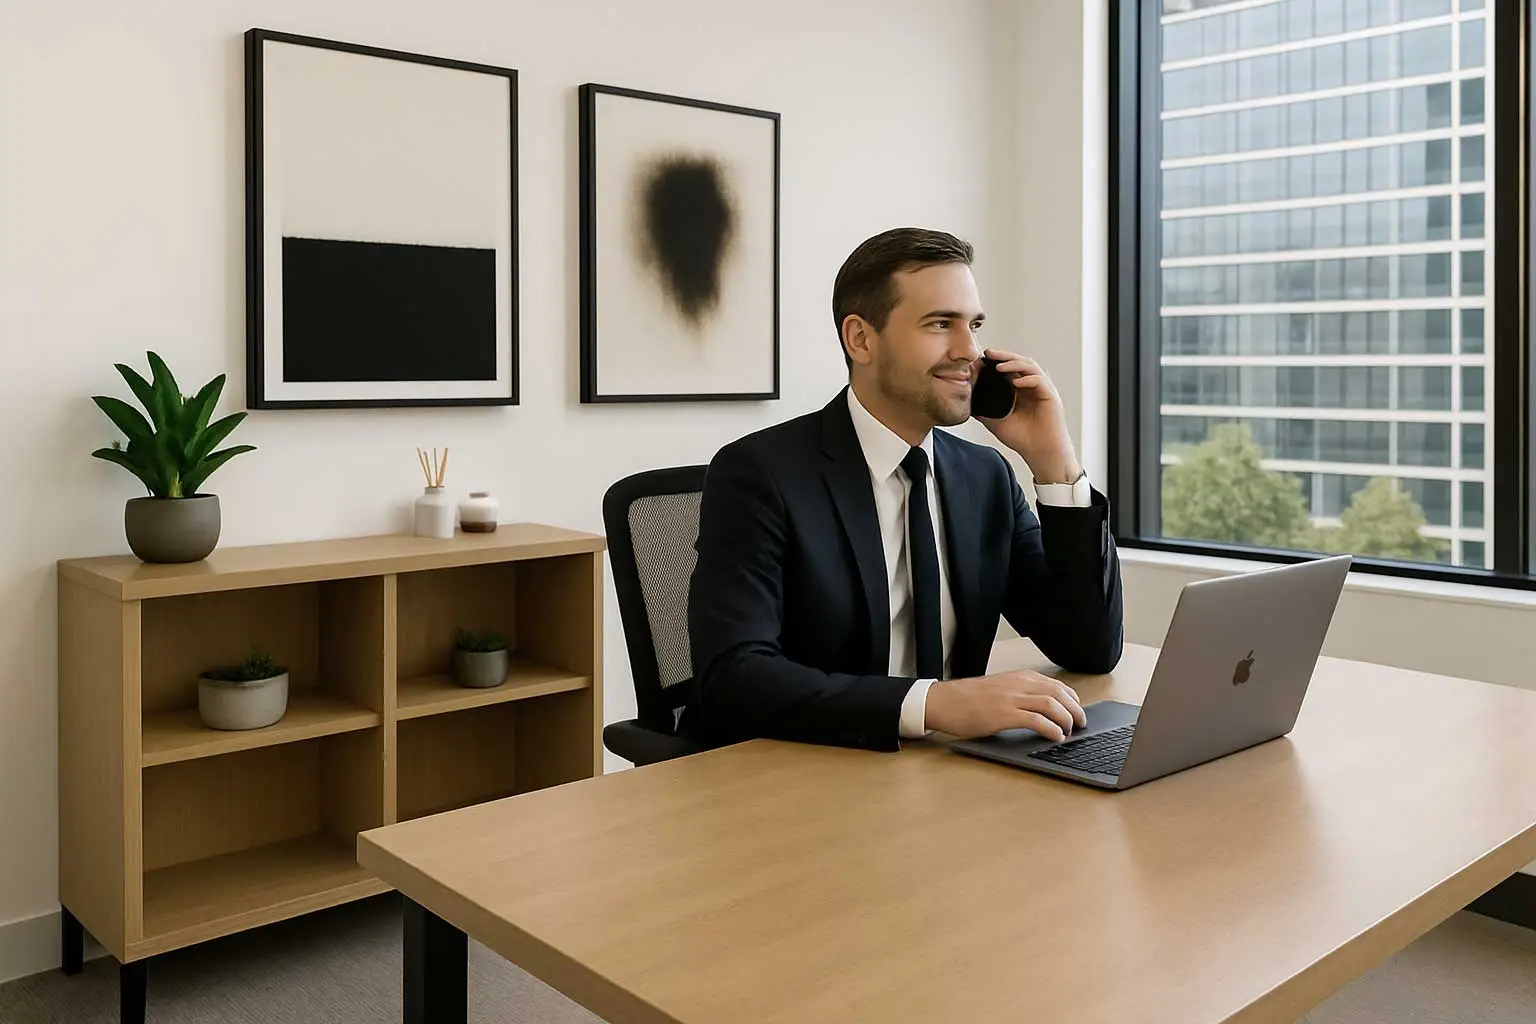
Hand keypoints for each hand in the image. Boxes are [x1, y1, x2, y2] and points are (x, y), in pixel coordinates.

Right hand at [924, 670, 1086, 740]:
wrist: (942, 701)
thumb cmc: (966, 699)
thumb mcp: (998, 688)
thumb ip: (1018, 693)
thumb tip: (1040, 709)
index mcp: (1018, 677)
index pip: (1056, 685)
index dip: (1072, 699)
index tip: (1076, 711)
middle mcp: (1018, 684)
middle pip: (1059, 693)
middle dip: (1076, 709)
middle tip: (1080, 724)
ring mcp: (1011, 698)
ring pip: (1052, 704)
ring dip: (1067, 719)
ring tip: (1070, 731)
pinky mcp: (1003, 715)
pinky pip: (1037, 720)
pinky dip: (1051, 729)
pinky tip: (1055, 736)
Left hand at [977, 349, 1081, 484]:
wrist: (1040, 453)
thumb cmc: (1023, 438)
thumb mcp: (996, 421)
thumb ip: (984, 409)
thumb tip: (966, 401)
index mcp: (1020, 389)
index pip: (1009, 368)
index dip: (996, 361)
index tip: (980, 359)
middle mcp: (1032, 386)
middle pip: (1019, 362)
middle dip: (1004, 356)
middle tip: (988, 353)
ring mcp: (1042, 389)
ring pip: (1030, 367)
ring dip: (1014, 363)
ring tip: (999, 366)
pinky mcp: (1050, 396)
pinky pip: (1040, 381)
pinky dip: (1028, 379)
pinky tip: (1016, 382)